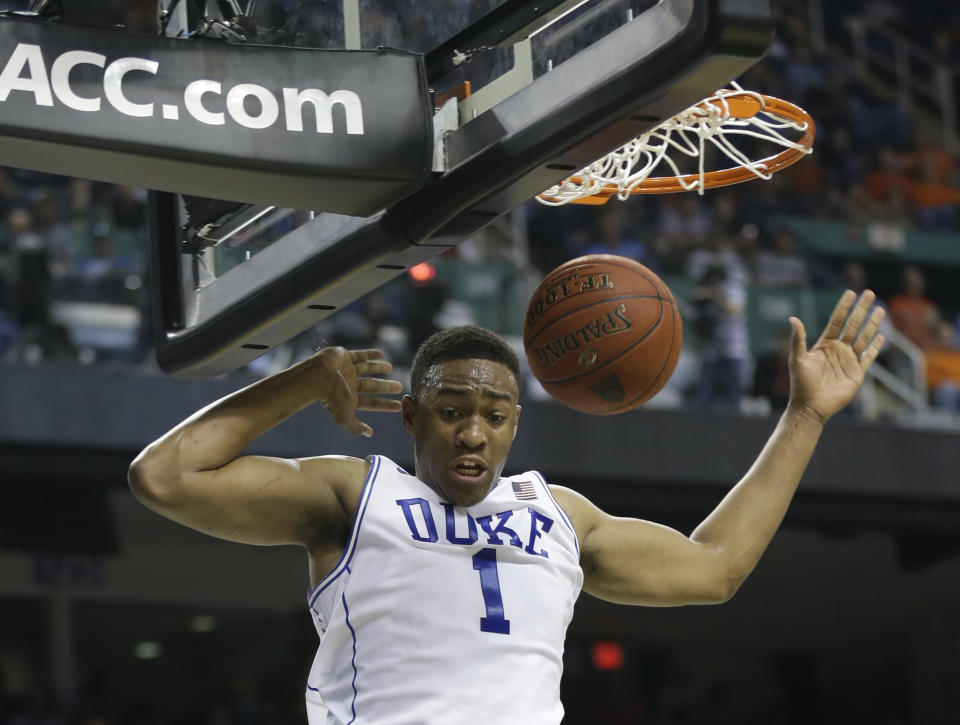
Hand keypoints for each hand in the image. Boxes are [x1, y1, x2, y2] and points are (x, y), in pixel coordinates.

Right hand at [313, 347, 402, 436]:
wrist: (318, 377)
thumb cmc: (332, 398)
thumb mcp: (345, 418)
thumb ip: (355, 427)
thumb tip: (369, 433)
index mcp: (350, 398)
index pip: (371, 402)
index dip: (385, 405)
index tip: (398, 406)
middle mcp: (349, 384)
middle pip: (372, 385)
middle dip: (386, 387)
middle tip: (400, 386)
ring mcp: (347, 370)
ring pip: (367, 369)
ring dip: (379, 368)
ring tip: (390, 367)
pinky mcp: (344, 356)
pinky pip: (360, 355)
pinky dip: (370, 354)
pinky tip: (381, 354)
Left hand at [787, 290, 884, 424]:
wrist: (811, 406)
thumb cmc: (801, 383)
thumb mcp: (797, 359)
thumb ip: (798, 339)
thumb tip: (792, 318)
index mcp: (824, 345)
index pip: (836, 321)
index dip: (843, 307)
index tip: (850, 293)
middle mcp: (838, 350)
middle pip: (853, 325)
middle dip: (861, 310)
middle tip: (869, 292)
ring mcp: (848, 361)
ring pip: (863, 338)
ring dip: (872, 324)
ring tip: (880, 309)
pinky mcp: (857, 373)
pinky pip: (868, 357)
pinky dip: (875, 347)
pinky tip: (881, 336)